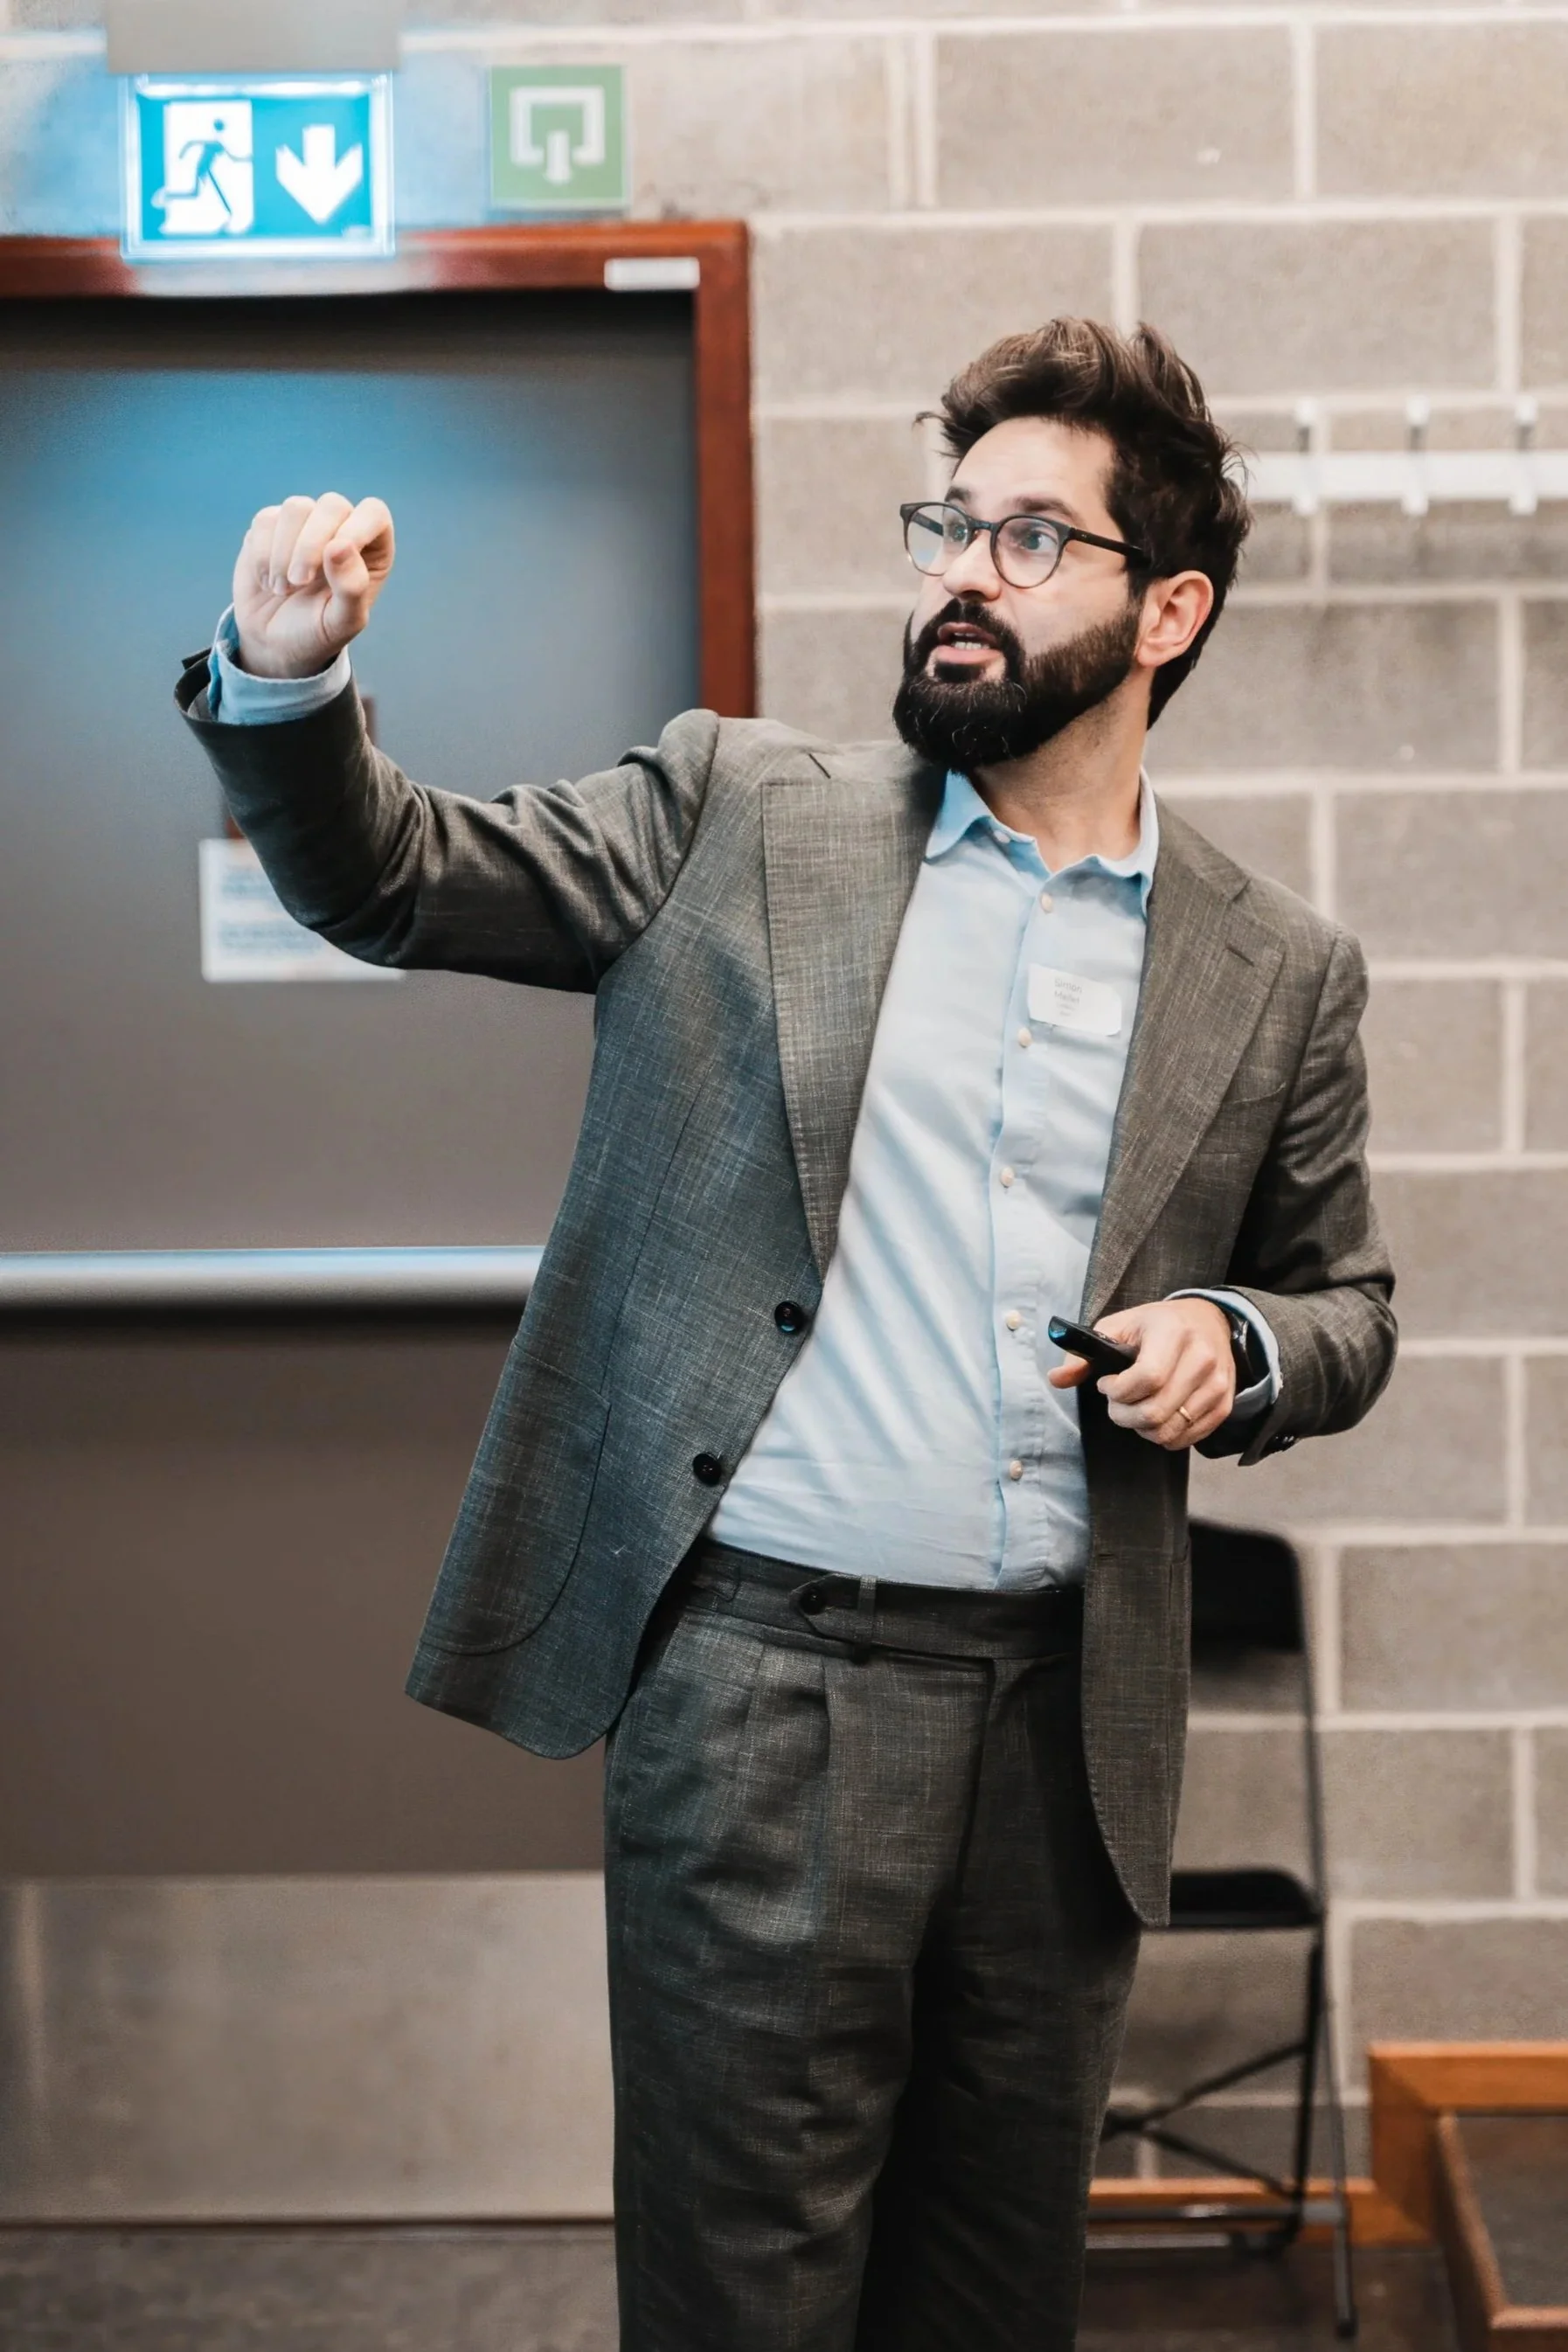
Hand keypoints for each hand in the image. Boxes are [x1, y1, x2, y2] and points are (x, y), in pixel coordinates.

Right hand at [231, 493, 394, 679]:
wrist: (274, 643)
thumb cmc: (317, 633)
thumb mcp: (342, 623)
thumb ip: (352, 587)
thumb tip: (339, 546)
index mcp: (371, 550)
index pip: (374, 512)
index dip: (356, 527)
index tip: (334, 556)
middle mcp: (341, 529)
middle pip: (332, 504)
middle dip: (311, 543)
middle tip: (299, 581)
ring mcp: (305, 524)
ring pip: (296, 508)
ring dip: (284, 551)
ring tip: (282, 588)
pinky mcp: (271, 526)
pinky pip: (266, 520)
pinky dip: (262, 554)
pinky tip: (267, 582)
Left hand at [1048, 1298, 1234, 1449]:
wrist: (1210, 1321)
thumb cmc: (1157, 1325)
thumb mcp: (1118, 1326)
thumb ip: (1084, 1354)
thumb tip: (1056, 1379)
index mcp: (1173, 1332)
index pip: (1147, 1378)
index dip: (1118, 1391)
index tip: (1107, 1384)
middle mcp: (1202, 1358)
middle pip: (1156, 1412)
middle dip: (1123, 1415)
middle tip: (1117, 1403)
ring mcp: (1217, 1384)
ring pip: (1170, 1430)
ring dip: (1142, 1428)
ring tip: (1136, 1409)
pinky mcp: (1224, 1405)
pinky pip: (1188, 1438)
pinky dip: (1165, 1435)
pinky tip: (1157, 1415)